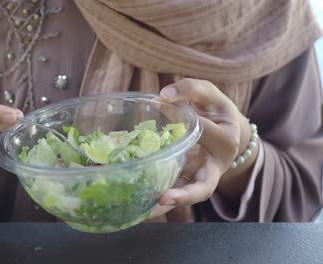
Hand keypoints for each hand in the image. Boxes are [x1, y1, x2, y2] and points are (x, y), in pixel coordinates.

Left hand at [148, 78, 251, 218]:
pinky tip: (140, 206)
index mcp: (226, 139)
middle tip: (163, 198)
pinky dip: (161, 201)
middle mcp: (217, 165)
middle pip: (205, 186)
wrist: (230, 131)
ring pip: (189, 197)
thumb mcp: (210, 95)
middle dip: (185, 195)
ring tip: (144, 213)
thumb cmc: (217, 112)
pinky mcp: (191, 181)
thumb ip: (191, 89)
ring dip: (168, 206)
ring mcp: (204, 177)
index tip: (158, 102)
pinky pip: (178, 192)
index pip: (202, 131)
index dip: (179, 115)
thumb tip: (162, 96)